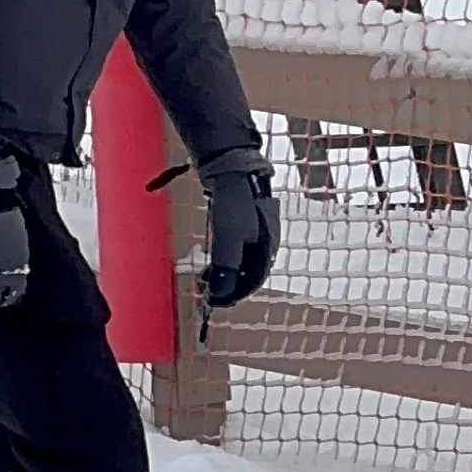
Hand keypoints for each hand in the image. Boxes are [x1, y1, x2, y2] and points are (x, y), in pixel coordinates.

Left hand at [198, 148, 279, 309]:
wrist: (235, 169)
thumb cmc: (234, 204)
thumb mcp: (228, 238)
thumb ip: (225, 267)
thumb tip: (219, 293)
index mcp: (267, 250)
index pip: (251, 282)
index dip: (232, 294)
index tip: (212, 301)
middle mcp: (265, 244)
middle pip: (246, 274)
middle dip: (225, 285)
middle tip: (204, 291)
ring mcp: (256, 232)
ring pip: (240, 262)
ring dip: (222, 273)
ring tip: (204, 278)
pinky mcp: (245, 223)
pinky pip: (235, 249)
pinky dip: (222, 258)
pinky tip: (210, 260)